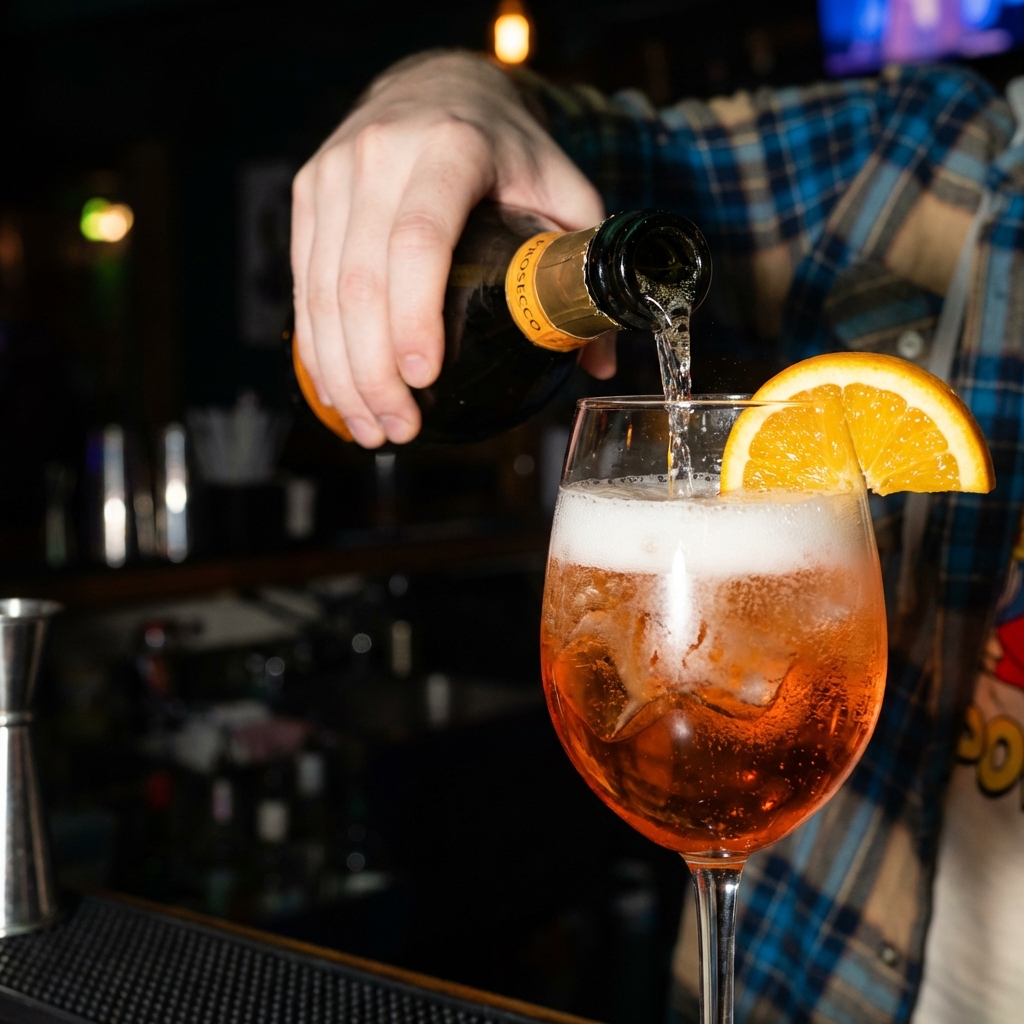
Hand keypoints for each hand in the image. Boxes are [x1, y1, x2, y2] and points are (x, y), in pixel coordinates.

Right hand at [291, 50, 612, 447]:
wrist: (441, 88)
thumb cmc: (509, 150)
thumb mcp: (563, 190)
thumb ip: (583, 268)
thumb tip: (601, 365)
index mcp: (449, 148)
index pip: (419, 239)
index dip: (414, 316)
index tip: (424, 379)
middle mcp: (380, 155)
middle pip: (359, 280)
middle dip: (374, 370)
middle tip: (401, 428)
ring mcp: (334, 172)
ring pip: (320, 290)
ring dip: (342, 372)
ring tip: (371, 428)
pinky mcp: (307, 194)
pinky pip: (303, 282)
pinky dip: (316, 346)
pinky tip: (337, 391)